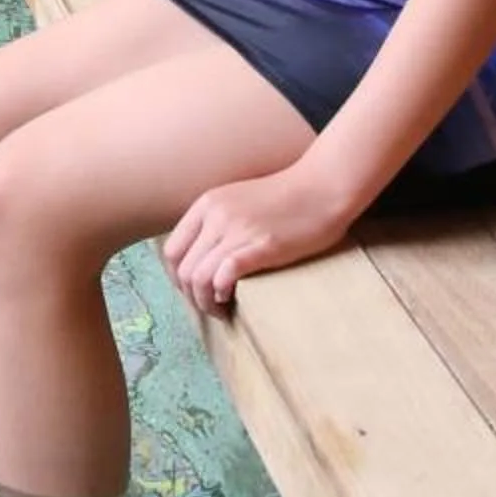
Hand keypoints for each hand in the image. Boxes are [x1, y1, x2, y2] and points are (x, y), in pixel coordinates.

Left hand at [161, 164, 353, 315]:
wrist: (323, 186)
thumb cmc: (286, 198)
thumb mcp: (238, 200)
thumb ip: (217, 221)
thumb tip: (204, 257)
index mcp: (206, 204)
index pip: (172, 251)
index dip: (178, 279)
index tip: (195, 292)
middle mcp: (216, 216)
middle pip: (182, 269)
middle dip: (192, 296)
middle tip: (212, 307)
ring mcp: (237, 230)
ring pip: (199, 277)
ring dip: (206, 302)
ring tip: (223, 310)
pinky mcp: (262, 245)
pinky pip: (224, 274)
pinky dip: (222, 293)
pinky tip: (232, 299)